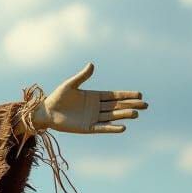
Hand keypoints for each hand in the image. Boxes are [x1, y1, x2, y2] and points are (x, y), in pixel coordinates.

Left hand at [33, 62, 147, 133]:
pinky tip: (123, 127)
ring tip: (136, 114)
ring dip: (123, 115)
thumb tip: (91, 64)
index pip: (115, 95)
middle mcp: (96, 107)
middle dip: (131, 105)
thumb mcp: (70, 85)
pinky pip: (102, 127)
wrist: (46, 112)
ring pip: (112, 116)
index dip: (127, 95)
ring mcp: (93, 118)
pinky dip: (112, 128)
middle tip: (145, 105)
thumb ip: (82, 76)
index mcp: (94, 96)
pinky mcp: (87, 127)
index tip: (139, 94)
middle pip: (117, 106)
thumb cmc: (57, 97)